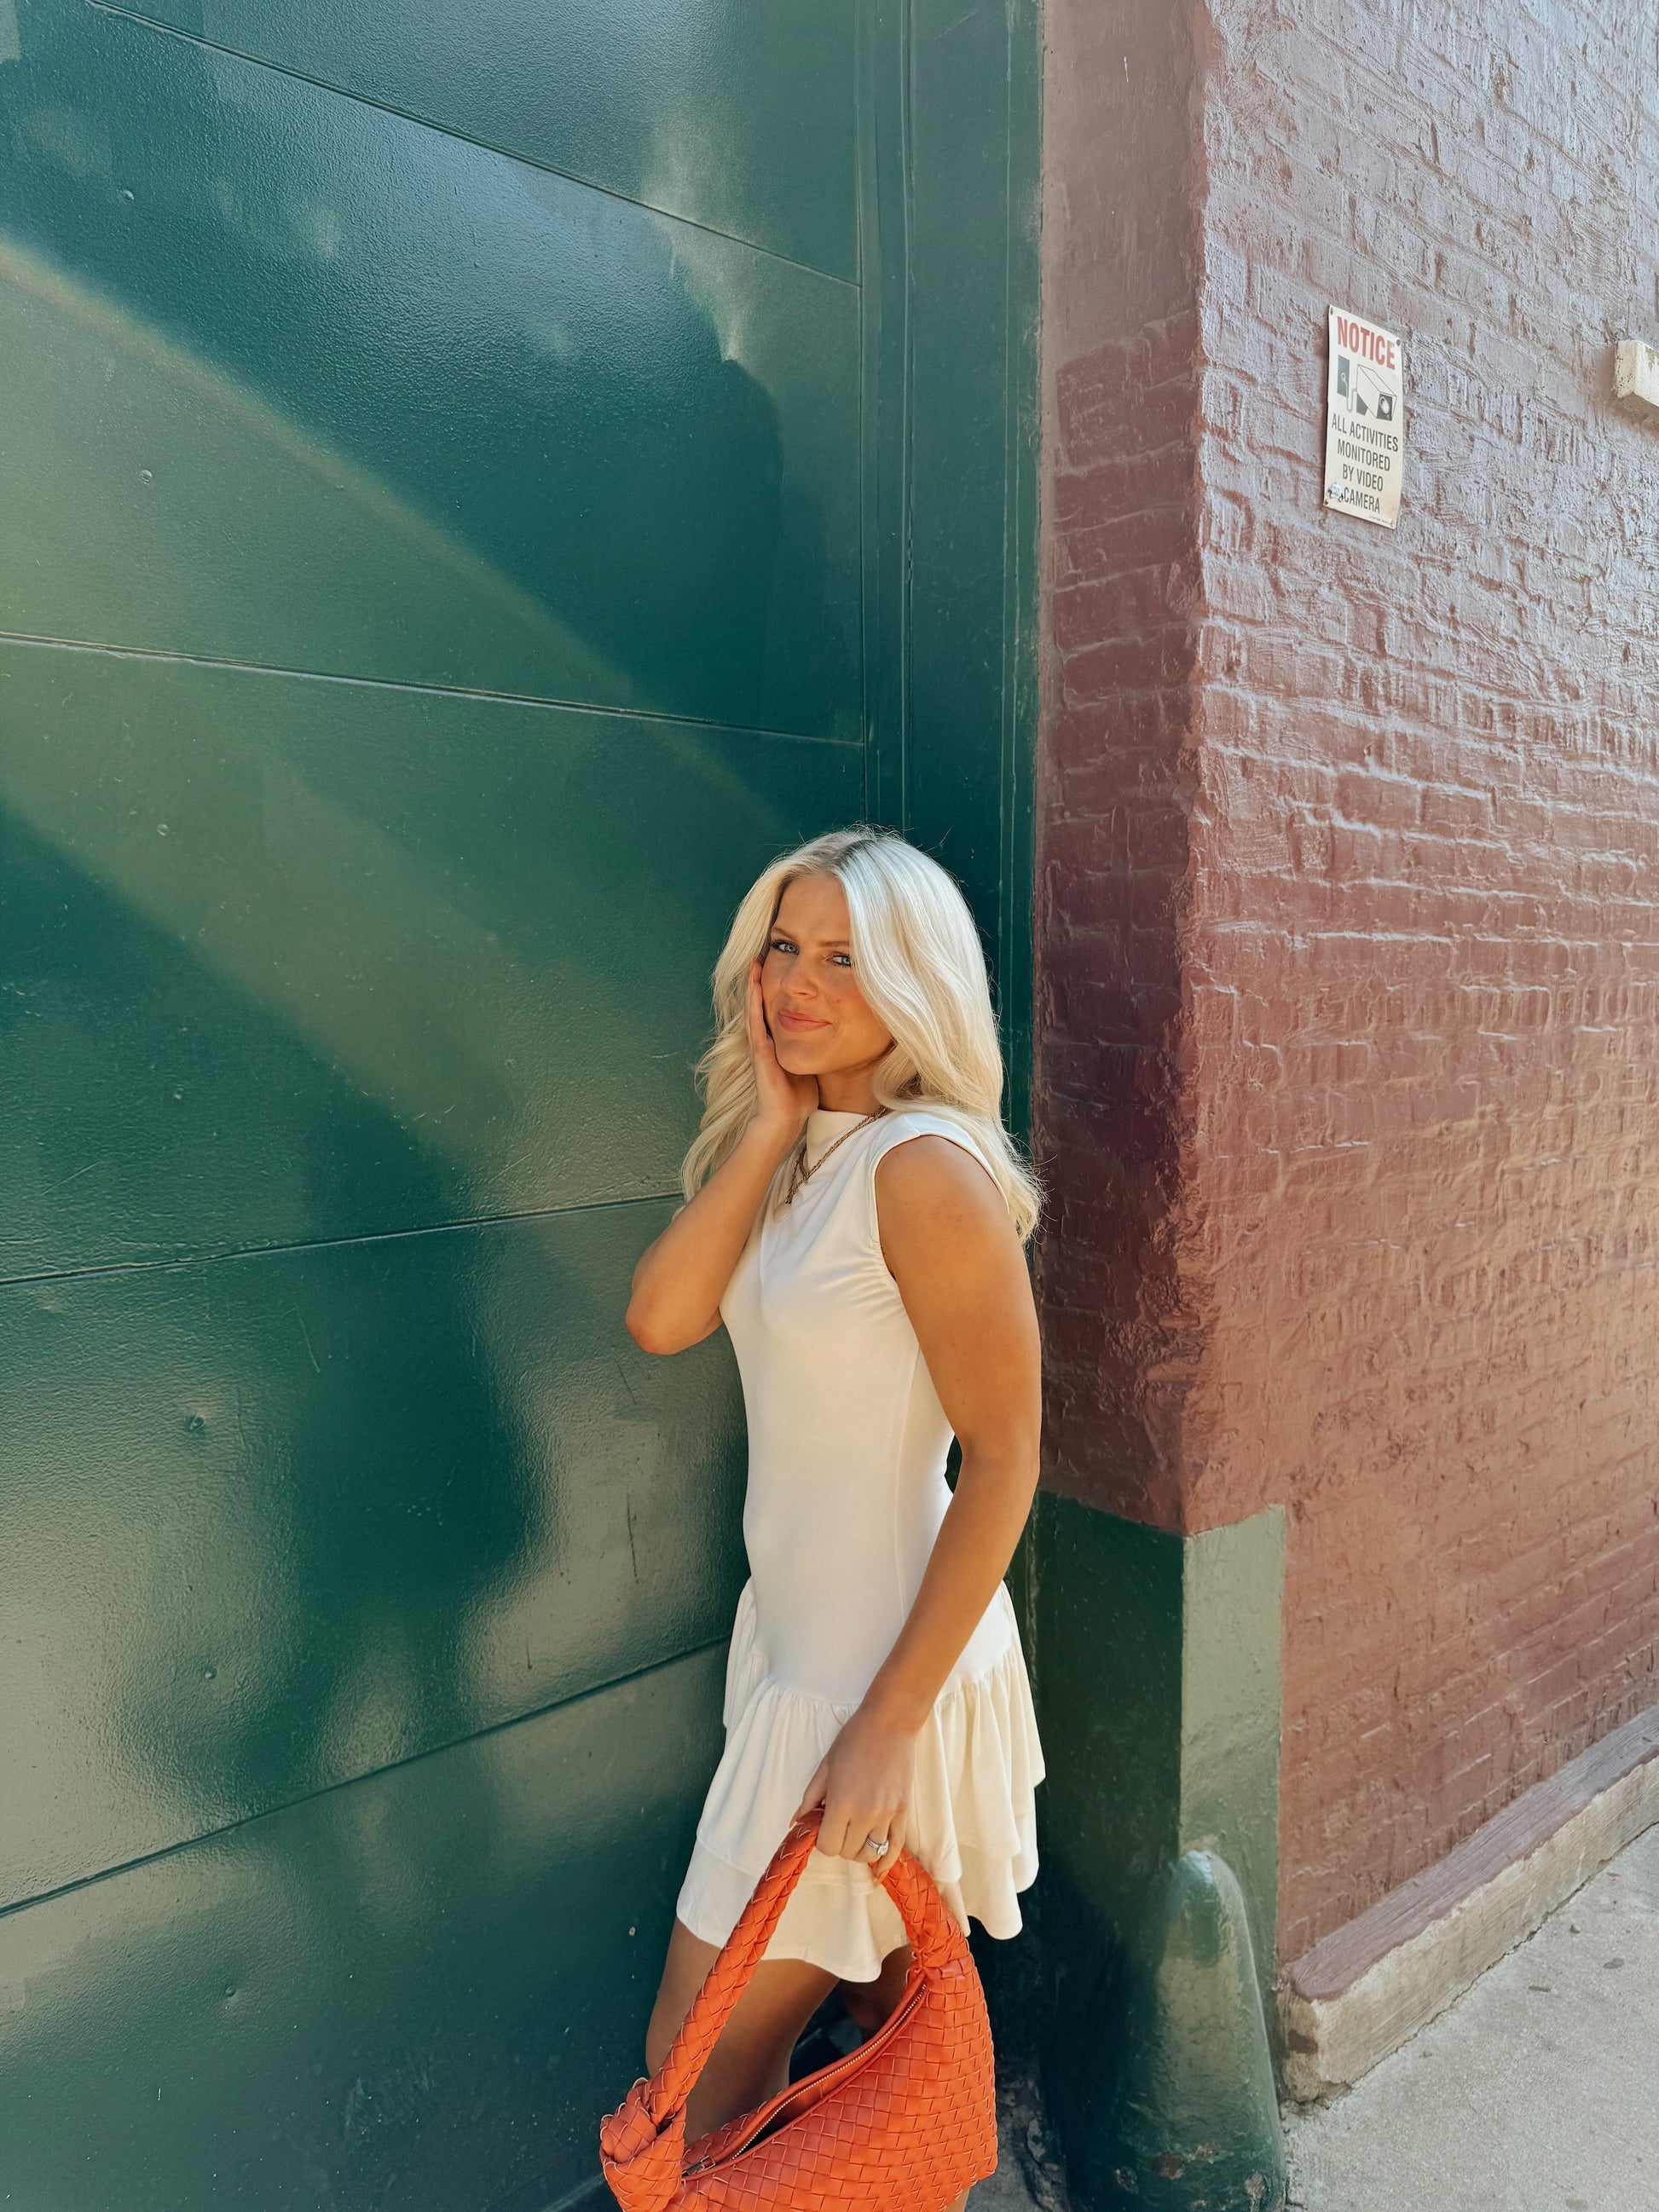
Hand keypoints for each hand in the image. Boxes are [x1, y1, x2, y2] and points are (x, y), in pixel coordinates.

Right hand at [746, 957, 816, 1142]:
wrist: (784, 1120)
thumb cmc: (798, 1096)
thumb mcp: (810, 1062)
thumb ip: (816, 1047)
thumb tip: (833, 1033)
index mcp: (778, 1041)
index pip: (776, 1007)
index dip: (775, 987)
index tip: (780, 965)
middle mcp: (767, 1039)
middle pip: (762, 1002)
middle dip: (761, 979)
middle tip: (761, 954)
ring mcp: (761, 1045)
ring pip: (755, 1008)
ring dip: (753, 985)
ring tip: (754, 961)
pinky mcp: (760, 1053)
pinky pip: (756, 1023)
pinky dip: (754, 1004)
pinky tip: (754, 987)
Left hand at [796, 1703, 918, 1872]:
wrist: (890, 1722)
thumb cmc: (853, 1739)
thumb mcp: (825, 1766)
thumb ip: (809, 1798)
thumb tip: (795, 1824)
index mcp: (842, 1802)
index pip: (827, 1847)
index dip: (822, 1841)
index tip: (824, 1827)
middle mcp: (865, 1813)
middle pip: (847, 1853)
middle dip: (839, 1844)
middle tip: (839, 1826)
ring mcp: (887, 1814)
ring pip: (870, 1853)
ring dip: (859, 1849)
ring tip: (856, 1833)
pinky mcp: (903, 1811)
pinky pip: (895, 1847)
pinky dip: (885, 1862)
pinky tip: (878, 1870)